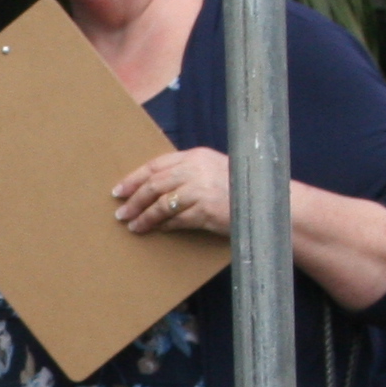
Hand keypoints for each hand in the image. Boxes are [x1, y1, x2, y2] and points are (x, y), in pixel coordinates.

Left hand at [114, 145, 230, 234]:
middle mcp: (197, 169)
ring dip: (145, 217)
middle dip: (134, 200)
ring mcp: (201, 190)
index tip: (118, 190)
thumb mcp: (212, 170)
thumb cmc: (239, 187)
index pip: (156, 165)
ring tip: (134, 226)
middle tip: (120, 213)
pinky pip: (178, 220)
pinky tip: (158, 230)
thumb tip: (154, 188)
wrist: (267, 201)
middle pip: (154, 185)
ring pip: (162, 204)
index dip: (134, 178)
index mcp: (196, 156)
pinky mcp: (207, 210)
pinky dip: (166, 226)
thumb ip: (187, 174)